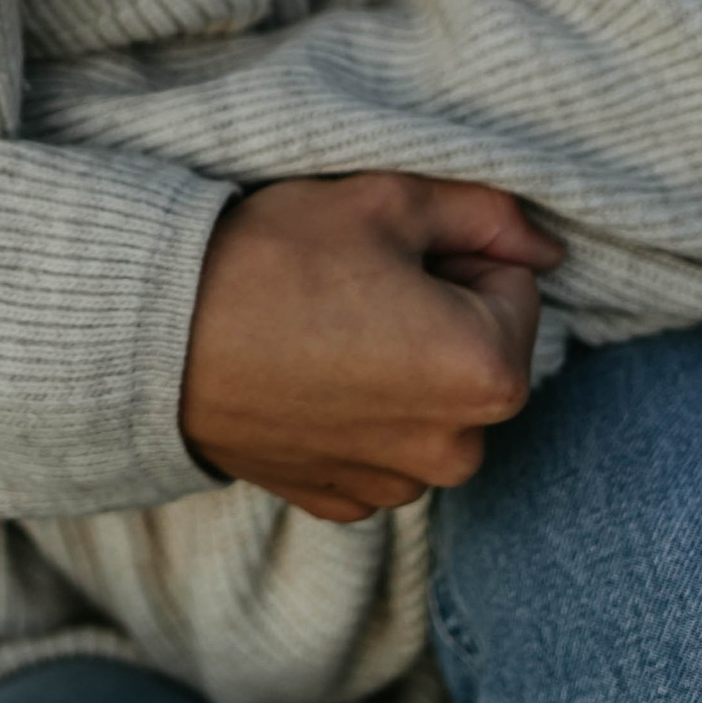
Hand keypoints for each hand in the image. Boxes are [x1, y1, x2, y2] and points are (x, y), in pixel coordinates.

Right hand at [181, 173, 562, 521]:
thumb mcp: (389, 201)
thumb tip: (548, 250)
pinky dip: (357, 412)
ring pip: (431, 401)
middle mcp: (458, 449)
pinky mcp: (341, 501)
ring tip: (321, 330)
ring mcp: (398, 486)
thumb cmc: (274, 259)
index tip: (384, 253)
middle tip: (351, 286)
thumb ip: (488, 214)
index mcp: (490, 374)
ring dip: (399, 367)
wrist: (153, 334)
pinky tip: (302, 376)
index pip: (513, 285)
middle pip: (479, 352)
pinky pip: (382, 445)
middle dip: (437, 314)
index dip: (452, 253)